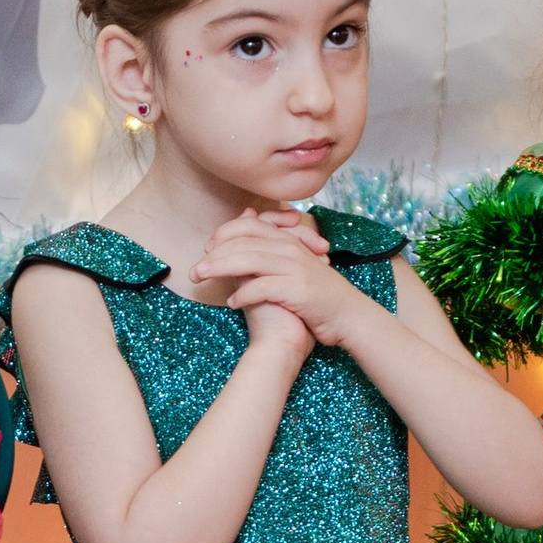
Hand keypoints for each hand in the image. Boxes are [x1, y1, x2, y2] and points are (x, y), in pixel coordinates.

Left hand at [192, 211, 363, 350]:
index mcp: (288, 240)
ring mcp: (295, 267)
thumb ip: (268, 251)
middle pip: (243, 242)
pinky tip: (232, 303)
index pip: (248, 226)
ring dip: (220, 268)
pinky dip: (244, 294)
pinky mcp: (298, 289)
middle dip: (214, 254)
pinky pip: (263, 287)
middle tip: (194, 270)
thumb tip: (241, 232)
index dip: (223, 235)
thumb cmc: (317, 294)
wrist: (349, 316)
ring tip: (201, 279)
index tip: (207, 250)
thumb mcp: (293, 266)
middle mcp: (291, 249)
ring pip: (248, 260)